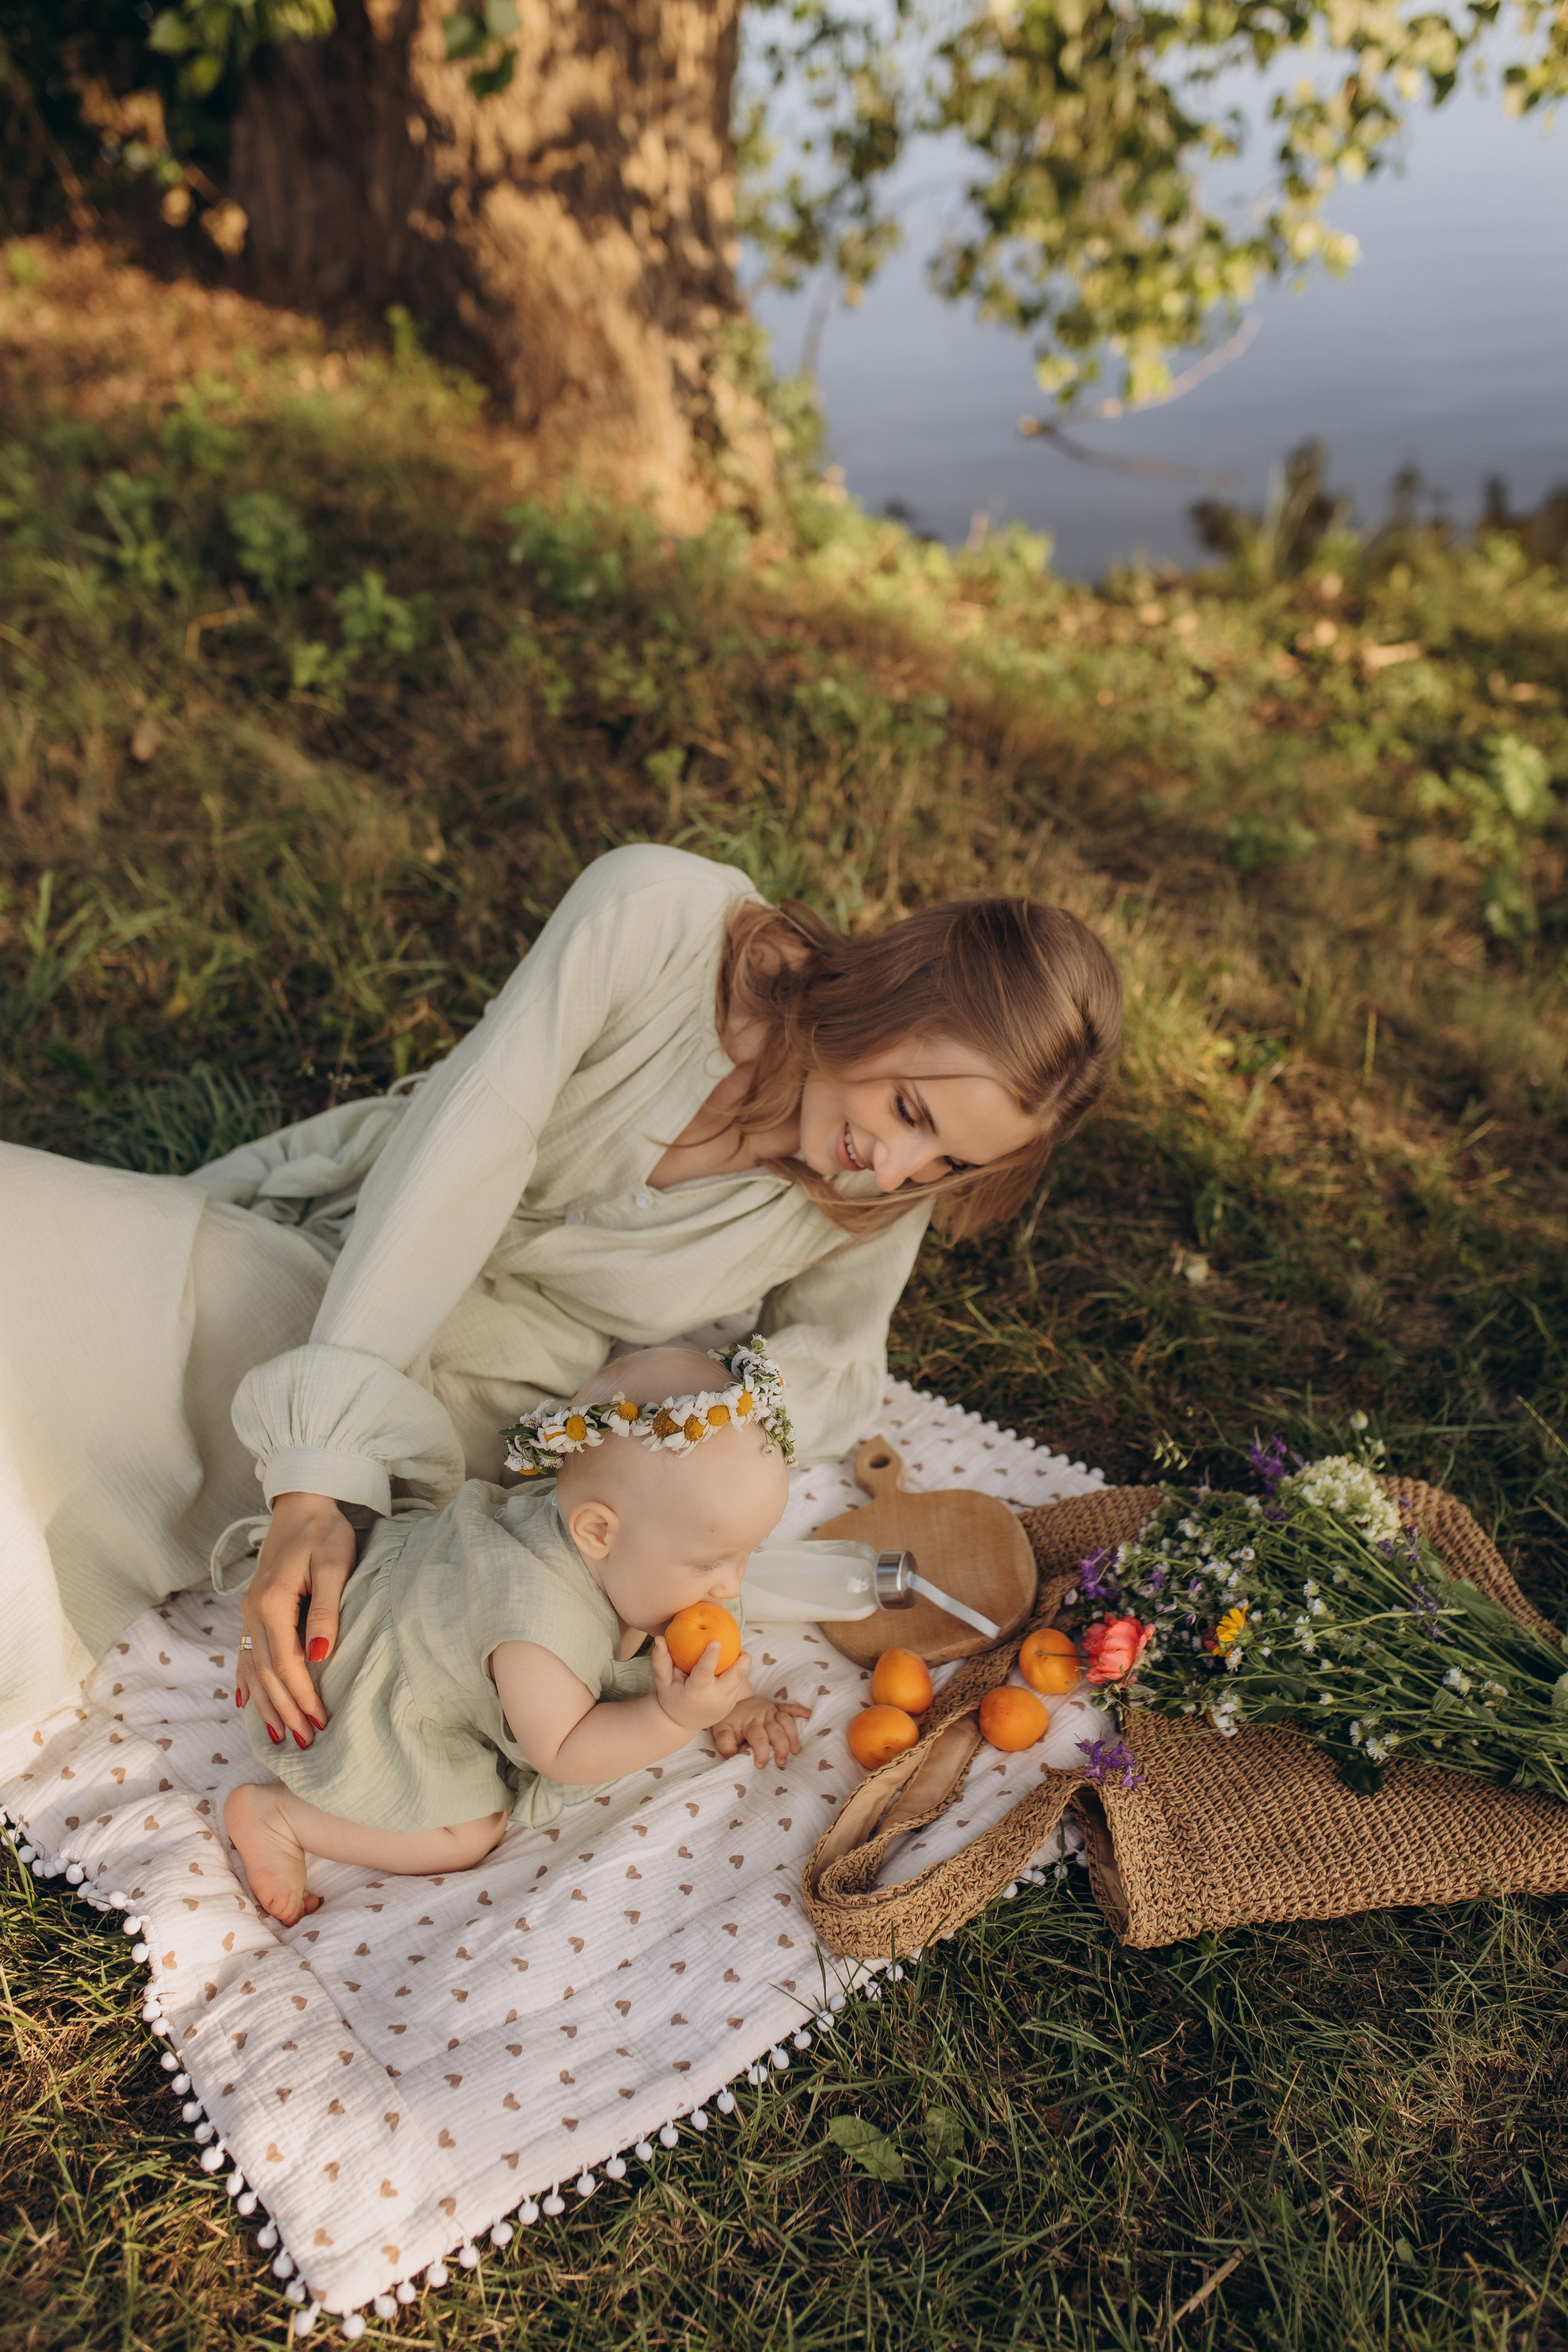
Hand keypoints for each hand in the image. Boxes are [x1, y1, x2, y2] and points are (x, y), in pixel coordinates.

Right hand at [238, 1492, 356, 1747]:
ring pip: (252, 1668)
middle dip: (284, 1709)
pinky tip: (246, 1702)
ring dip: (265, 1703)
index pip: (286, 1663)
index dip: (301, 1695)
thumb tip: (318, 1655)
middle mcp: (253, 1611)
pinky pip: (244, 1652)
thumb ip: (325, 1609)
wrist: (303, 1504)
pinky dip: (245, 1681)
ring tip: (278, 1734)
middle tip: (304, 1741)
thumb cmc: (325, 1532)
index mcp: (272, 1602)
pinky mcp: (252, 1609)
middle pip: (266, 1672)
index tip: (319, 1721)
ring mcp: (248, 1612)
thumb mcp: (334, 1565)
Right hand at [651, 1637, 754, 1733]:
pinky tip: (728, 1664)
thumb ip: (661, 1660)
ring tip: (730, 1652)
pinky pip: (739, 1683)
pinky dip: (736, 1671)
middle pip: (736, 1676)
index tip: (716, 1641)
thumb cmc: (672, 1697)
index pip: (705, 1673)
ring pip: (741, 1678)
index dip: (711, 1657)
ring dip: (740, 1663)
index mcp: (696, 1692)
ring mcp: (726, 1702)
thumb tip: (659, 1638)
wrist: (682, 1723)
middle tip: (734, 1643)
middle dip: (742, 1658)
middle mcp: (715, 1698)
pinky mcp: (732, 1703)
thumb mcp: (663, 1682)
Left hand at [713, 1694, 811, 1767]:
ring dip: (793, 1736)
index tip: (761, 1765)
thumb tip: (732, 1755)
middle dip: (781, 1747)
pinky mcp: (778, 1707)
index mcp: (750, 1722)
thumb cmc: (728, 1720)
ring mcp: (772, 1710)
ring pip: (786, 1721)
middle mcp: (763, 1715)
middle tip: (781, 1762)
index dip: (762, 1752)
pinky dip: (800, 1710)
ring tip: (795, 1751)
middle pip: (776, 1731)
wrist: (731, 1699)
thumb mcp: (721, 1731)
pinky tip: (809, 1715)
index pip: (759, 1737)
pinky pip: (790, 1707)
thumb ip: (725, 1744)